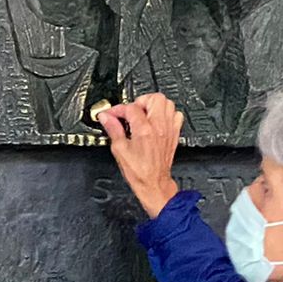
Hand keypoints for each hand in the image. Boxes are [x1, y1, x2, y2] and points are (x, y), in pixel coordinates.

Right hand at [96, 93, 184, 217]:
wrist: (153, 183)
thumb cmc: (139, 172)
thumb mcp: (119, 150)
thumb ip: (113, 129)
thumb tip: (106, 117)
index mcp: (144, 130)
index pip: (130, 108)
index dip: (118, 109)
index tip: (111, 114)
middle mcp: (159, 127)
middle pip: (154, 98)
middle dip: (140, 101)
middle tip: (131, 111)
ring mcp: (169, 129)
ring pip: (167, 103)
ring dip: (154, 105)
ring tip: (143, 114)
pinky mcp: (174, 134)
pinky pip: (176, 115)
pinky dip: (166, 114)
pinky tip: (157, 121)